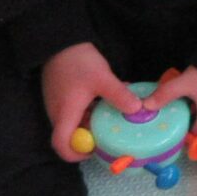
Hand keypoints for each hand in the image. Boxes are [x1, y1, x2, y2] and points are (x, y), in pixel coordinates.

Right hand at [42, 42, 140, 161]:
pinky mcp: (64, 97)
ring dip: (95, 120)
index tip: (97, 149)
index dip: (77, 153)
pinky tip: (108, 97)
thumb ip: (119, 96)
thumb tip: (138, 110)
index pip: (62, 145)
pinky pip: (78, 111)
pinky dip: (92, 109)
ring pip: (77, 123)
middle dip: (93, 136)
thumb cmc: (78, 62)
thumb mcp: (102, 78)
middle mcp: (58, 114)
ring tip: (116, 110)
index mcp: (64, 114)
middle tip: (115, 130)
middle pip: (73, 136)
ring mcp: (60, 105)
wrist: (62, 42)